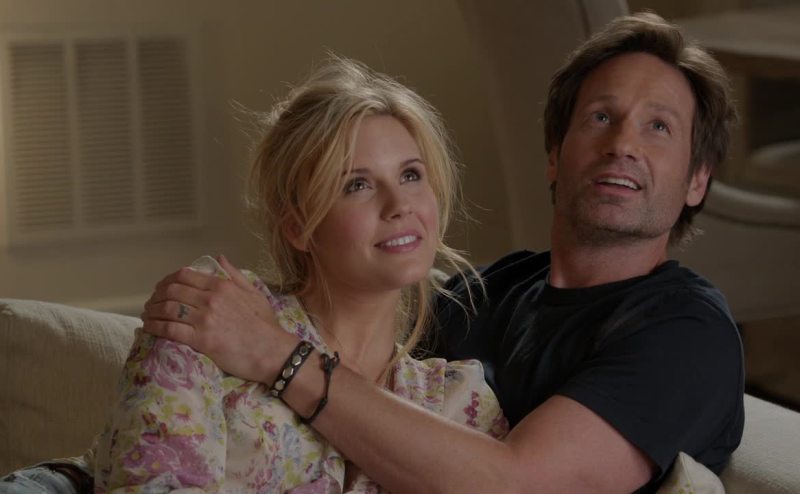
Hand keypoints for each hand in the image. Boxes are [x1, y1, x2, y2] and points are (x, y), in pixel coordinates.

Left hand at [142, 255, 297, 382]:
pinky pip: (169, 329)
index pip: (185, 275)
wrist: (273, 352)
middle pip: (172, 290)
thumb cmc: (266, 325)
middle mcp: (211, 299)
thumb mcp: (254, 294)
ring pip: (167, 308)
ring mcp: (205, 319)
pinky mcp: (201, 340)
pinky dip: (155, 326)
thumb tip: (220, 257)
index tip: (162, 287)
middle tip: (152, 302)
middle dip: (157, 295)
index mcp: (222, 286)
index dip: (168, 279)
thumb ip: (235, 275)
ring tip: (148, 315)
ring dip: (152, 310)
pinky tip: (149, 328)